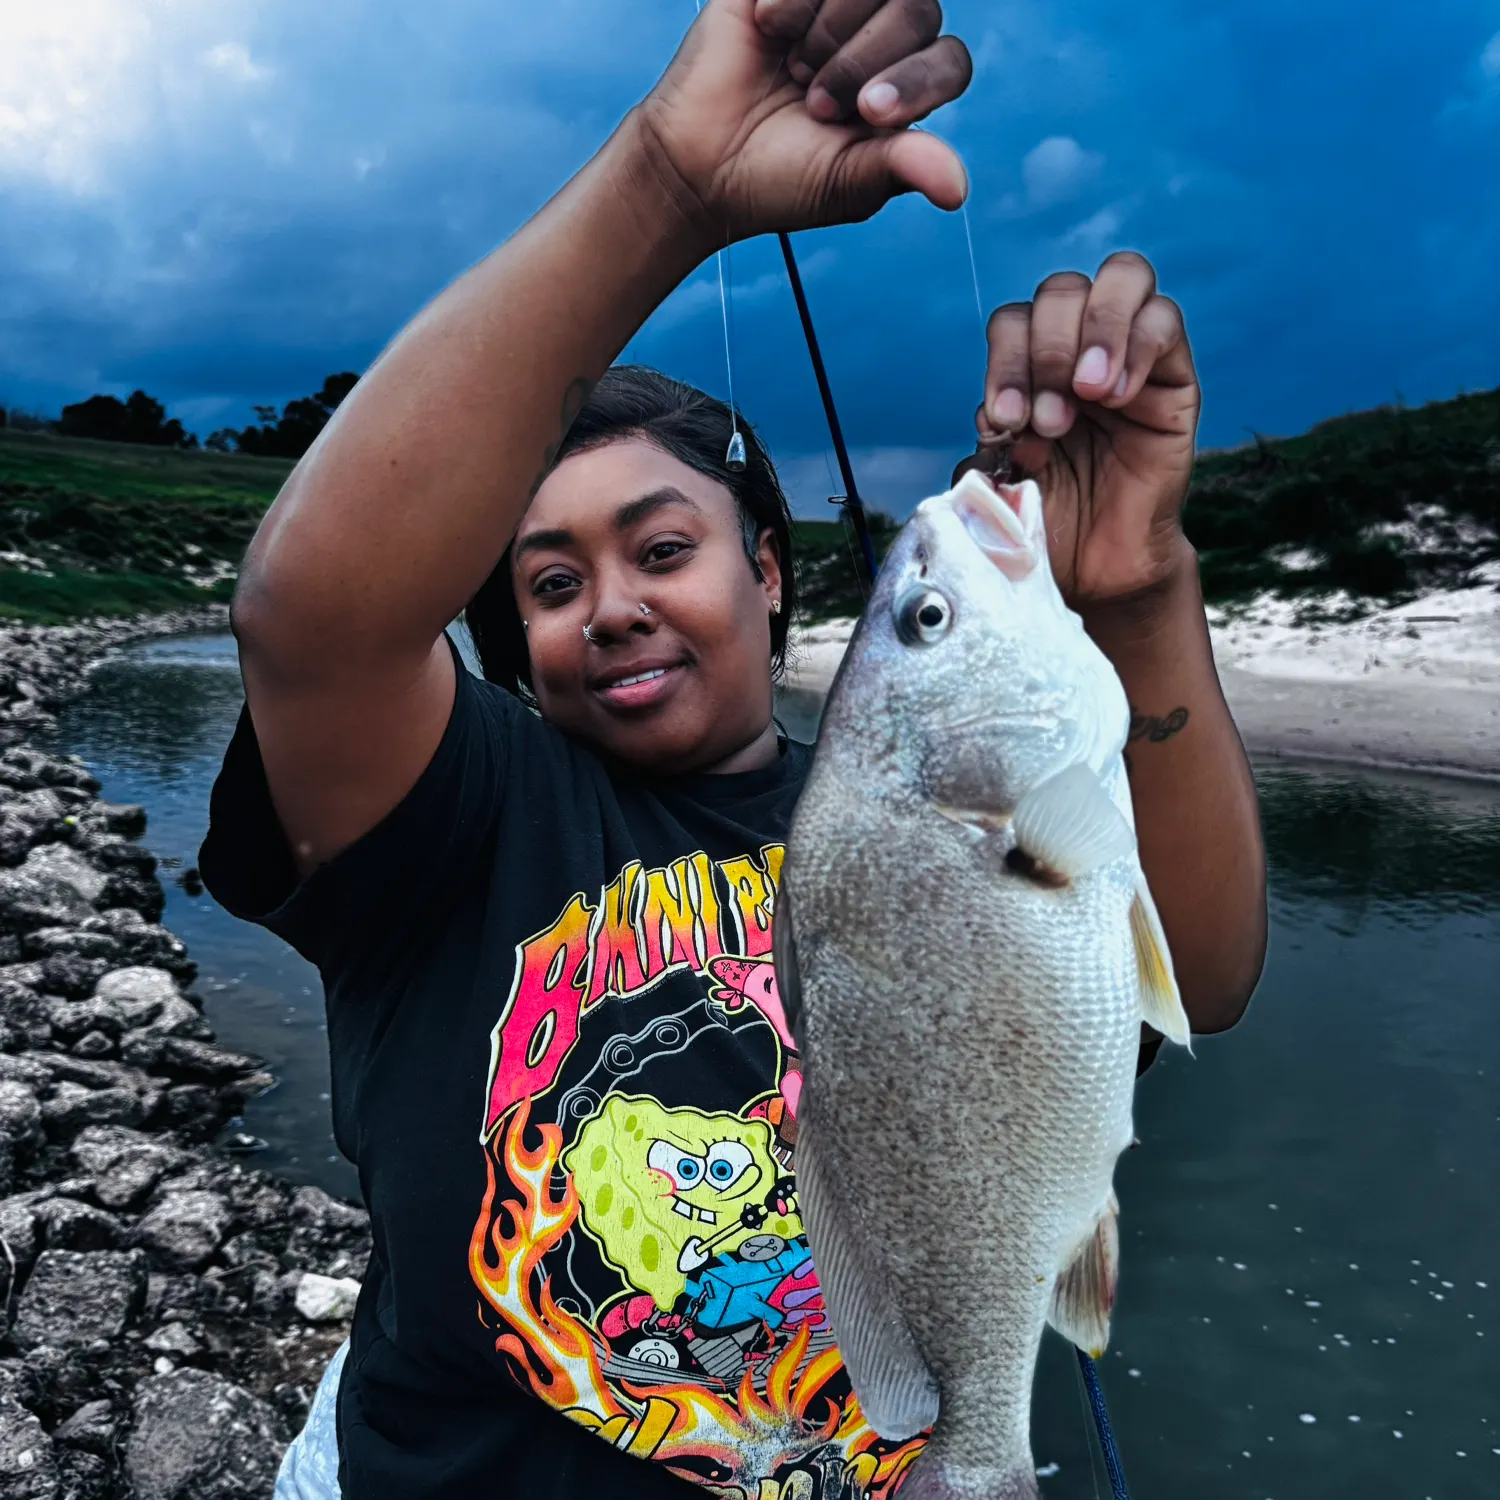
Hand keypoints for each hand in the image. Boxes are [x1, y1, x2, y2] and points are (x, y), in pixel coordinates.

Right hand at [638, 0, 971, 243]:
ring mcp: (836, 4)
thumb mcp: (847, 183)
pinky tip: (769, 29)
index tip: (868, 111)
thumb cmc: (778, 178)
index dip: (918, 79)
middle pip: (917, 9)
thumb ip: (903, 169)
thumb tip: (957, 190)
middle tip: (816, 102)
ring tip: (794, 68)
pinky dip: (792, 2)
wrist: (698, 163)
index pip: (950, 61)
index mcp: (906, 90)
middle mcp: (881, 37)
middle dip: (862, 61)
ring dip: (828, 32)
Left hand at [956, 253, 1199, 610]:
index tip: (1005, 420)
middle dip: (1048, 348)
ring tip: (1087, 393)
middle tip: (1049, 418)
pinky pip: (1165, 322)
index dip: (1006, 359)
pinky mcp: (1175, 376)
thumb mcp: (1000, 481)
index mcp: (1030, 367)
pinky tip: (1117, 397)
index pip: (1014, 320)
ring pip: (1122, 278)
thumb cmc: (1047, 521)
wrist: (1096, 568)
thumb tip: (992, 411)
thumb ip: (990, 441)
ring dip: (1096, 330)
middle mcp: (1079, 349)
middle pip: (1062, 289)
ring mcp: (1129, 355)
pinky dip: (1137, 347)